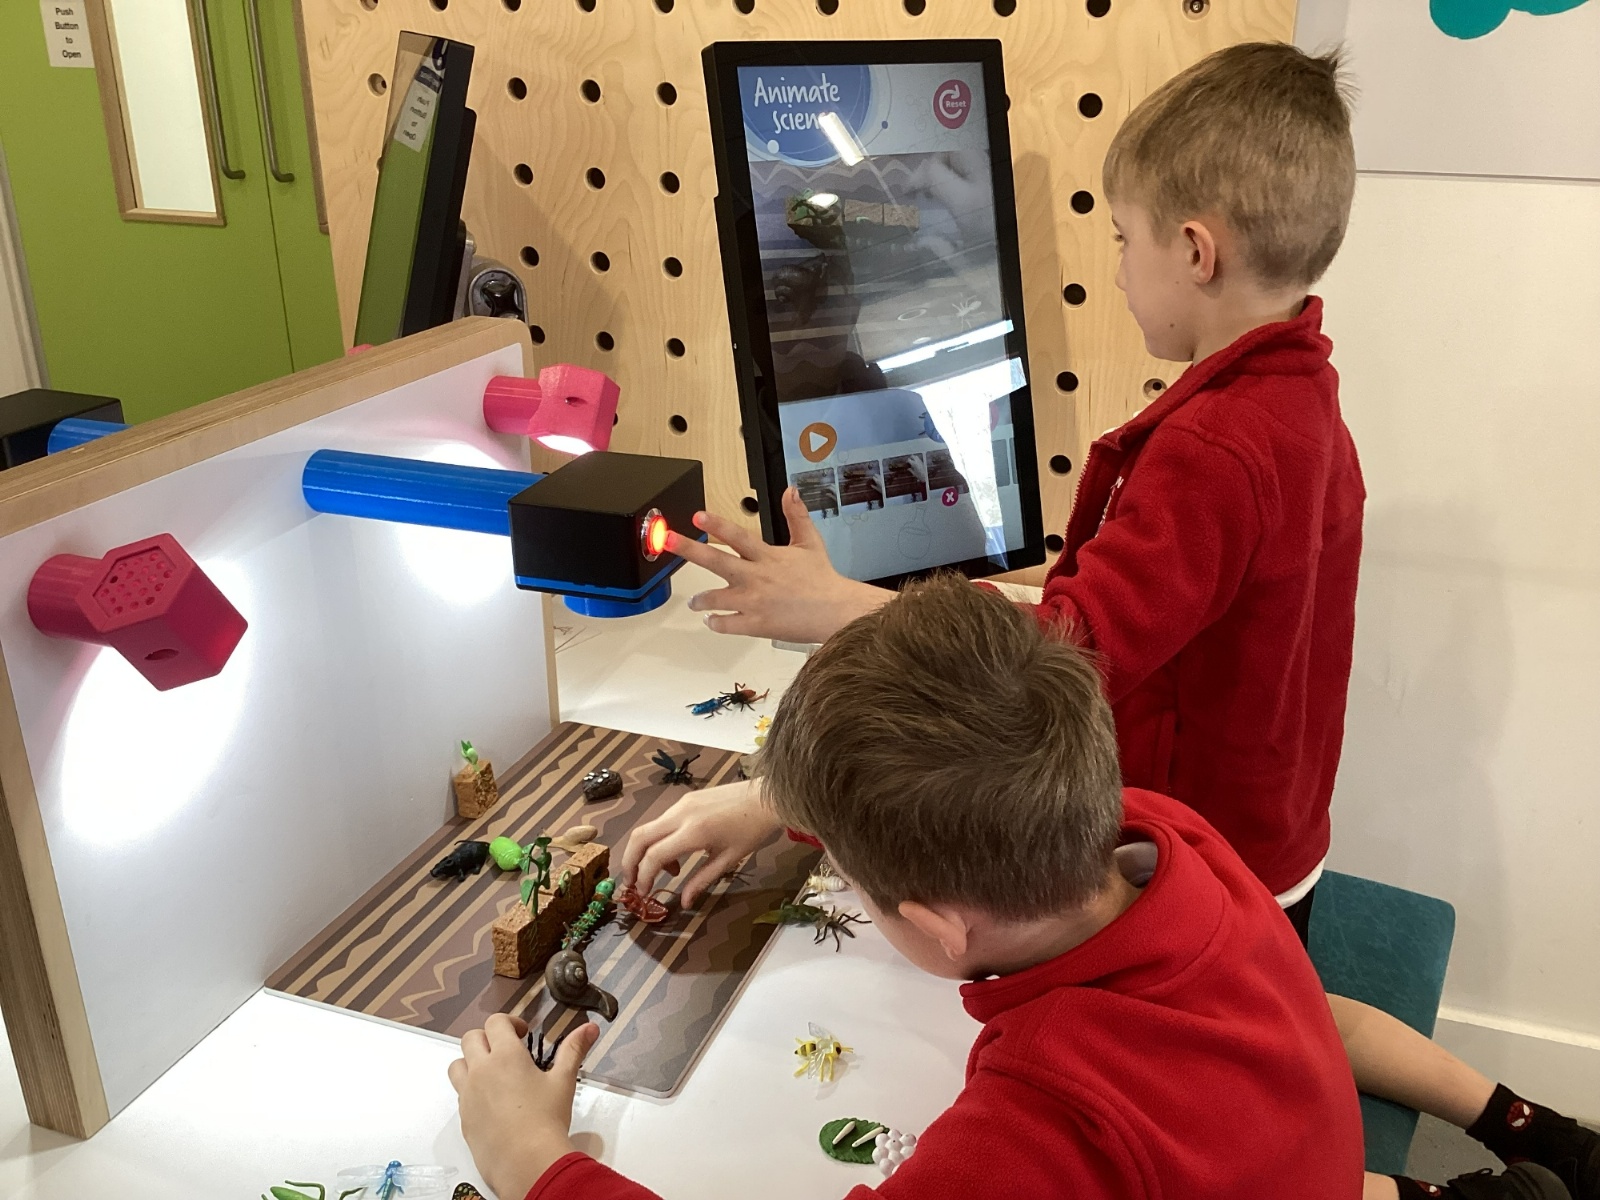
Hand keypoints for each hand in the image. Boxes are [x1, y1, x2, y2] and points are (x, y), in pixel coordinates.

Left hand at [449, 1014, 597, 1199]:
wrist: (527, 1162)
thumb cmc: (546, 1120)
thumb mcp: (563, 1081)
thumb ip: (574, 1050)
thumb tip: (589, 1028)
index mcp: (505, 1056)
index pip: (496, 1023)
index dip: (510, 1022)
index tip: (522, 1033)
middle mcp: (481, 1071)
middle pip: (471, 1039)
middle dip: (488, 1038)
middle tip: (506, 1049)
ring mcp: (468, 1095)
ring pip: (457, 1065)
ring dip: (471, 1062)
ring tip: (491, 1072)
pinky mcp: (464, 1118)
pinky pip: (459, 1094)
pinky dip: (470, 1090)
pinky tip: (491, 1101)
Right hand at [617, 778, 784, 907]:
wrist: (768, 796)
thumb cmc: (753, 830)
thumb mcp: (729, 860)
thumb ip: (702, 880)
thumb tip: (685, 902)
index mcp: (693, 833)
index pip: (654, 856)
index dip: (644, 877)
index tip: (643, 894)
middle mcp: (681, 815)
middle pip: (639, 837)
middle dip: (629, 862)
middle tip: (631, 883)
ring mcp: (681, 804)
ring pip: (648, 827)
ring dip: (645, 851)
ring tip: (664, 872)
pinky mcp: (685, 798)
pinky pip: (661, 820)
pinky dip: (658, 839)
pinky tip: (675, 854)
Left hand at [668, 487, 890, 643]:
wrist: (836, 612)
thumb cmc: (823, 580)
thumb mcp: (810, 542)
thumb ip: (796, 515)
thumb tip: (790, 490)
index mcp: (768, 556)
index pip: (737, 536)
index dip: (716, 524)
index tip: (697, 515)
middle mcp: (756, 577)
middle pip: (716, 561)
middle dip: (689, 549)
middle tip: (668, 541)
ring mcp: (754, 602)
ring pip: (715, 598)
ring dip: (700, 599)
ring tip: (695, 601)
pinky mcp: (755, 624)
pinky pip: (727, 624)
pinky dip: (716, 622)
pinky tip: (713, 620)